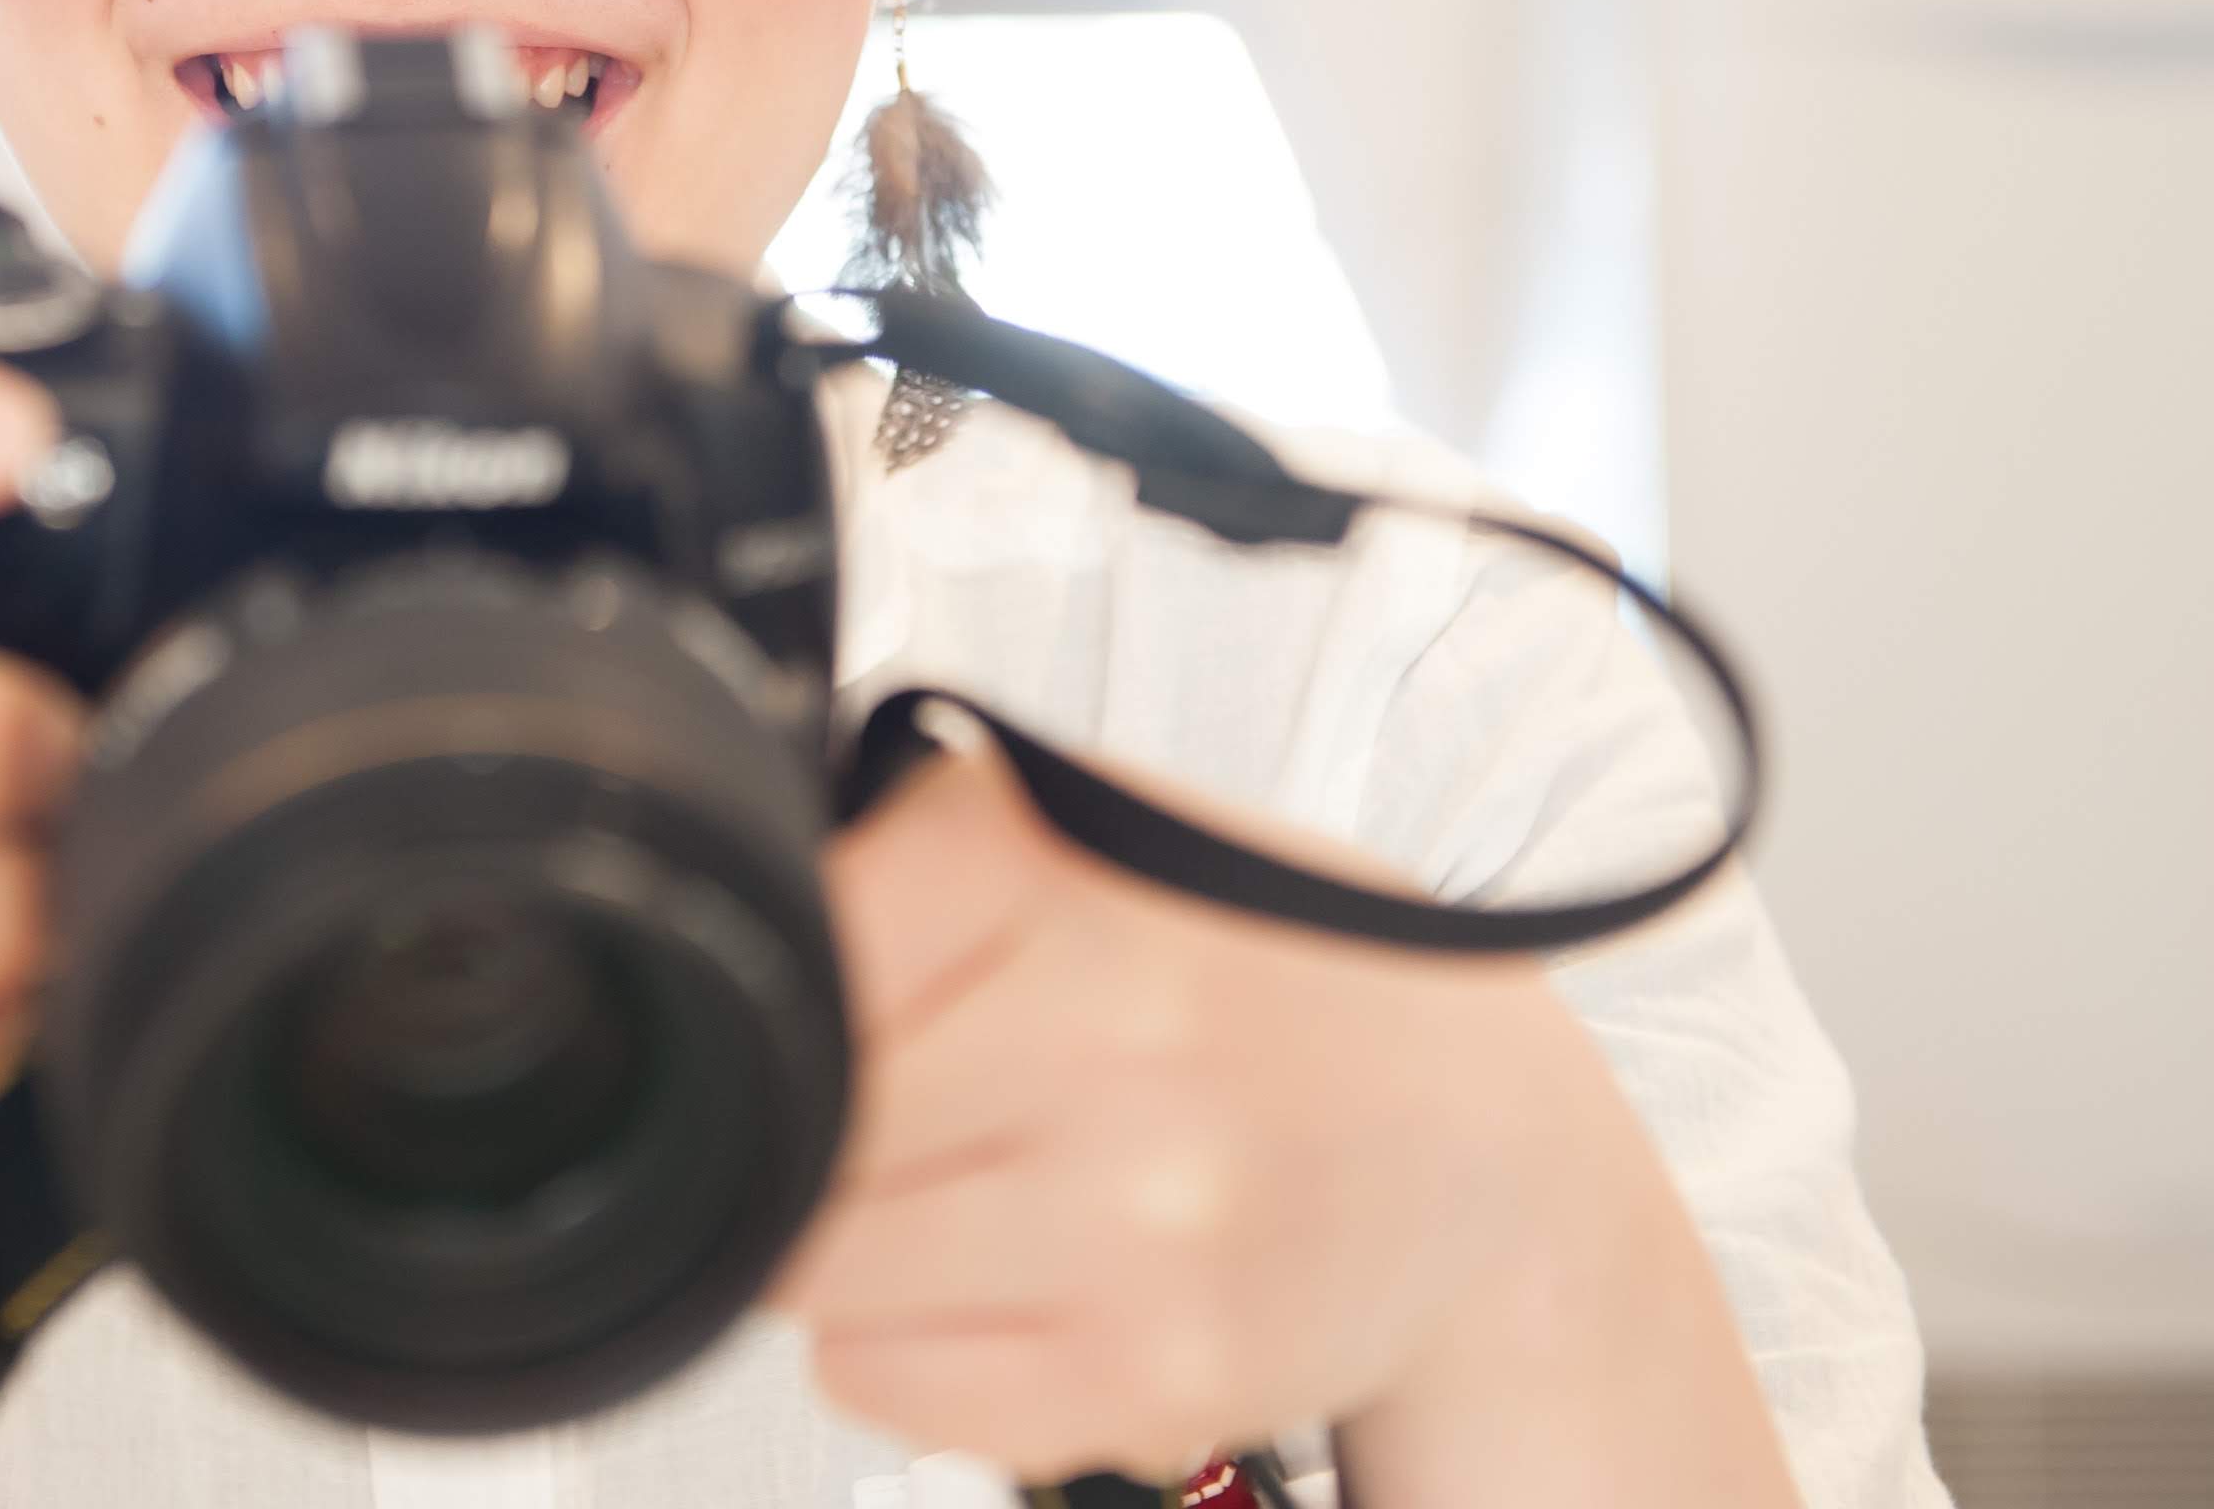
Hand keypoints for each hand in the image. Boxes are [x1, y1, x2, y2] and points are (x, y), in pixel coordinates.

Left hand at [769, 739, 1634, 1484]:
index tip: (822, 1000)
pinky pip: (884, 1383)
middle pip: (790, 1130)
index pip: (787, 953)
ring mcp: (1139, 1225)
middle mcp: (1111, 1037)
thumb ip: (908, 846)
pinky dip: (903, 1340)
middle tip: (896, 1105)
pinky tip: (1007, 1271)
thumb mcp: (1099, 829)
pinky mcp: (1152, 1379)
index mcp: (1061, 869)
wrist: (1486, 1141)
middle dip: (809, 1128)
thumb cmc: (1276, 977)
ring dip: (851, 1243)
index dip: (778, 989)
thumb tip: (727, 904)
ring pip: (817, 1272)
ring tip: (965, 1182)